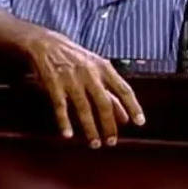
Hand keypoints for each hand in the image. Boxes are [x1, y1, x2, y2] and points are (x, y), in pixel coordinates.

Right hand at [21, 28, 144, 147]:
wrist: (47, 44)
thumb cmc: (78, 60)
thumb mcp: (98, 70)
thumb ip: (112, 92)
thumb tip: (126, 117)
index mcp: (104, 69)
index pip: (124, 89)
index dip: (133, 106)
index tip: (139, 122)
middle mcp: (90, 75)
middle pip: (104, 103)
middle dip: (109, 125)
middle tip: (112, 142)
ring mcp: (72, 80)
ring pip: (84, 108)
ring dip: (90, 128)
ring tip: (95, 144)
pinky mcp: (54, 85)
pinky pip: (60, 107)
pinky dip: (64, 122)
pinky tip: (68, 135)